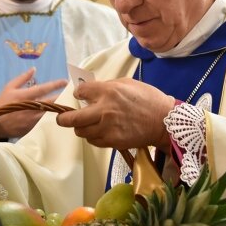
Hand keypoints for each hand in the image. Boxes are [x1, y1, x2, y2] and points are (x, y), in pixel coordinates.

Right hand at [0, 67, 66, 138]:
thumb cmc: (4, 104)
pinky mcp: (34, 127)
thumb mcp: (9, 87)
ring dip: (60, 107)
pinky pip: (47, 121)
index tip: (65, 81)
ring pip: (51, 112)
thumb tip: (34, 69)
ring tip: (69, 103)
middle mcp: (30, 107)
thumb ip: (22, 78)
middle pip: (51, 101)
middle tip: (72, 93)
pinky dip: (54, 116)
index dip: (55, 84)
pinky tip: (61, 113)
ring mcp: (33, 119)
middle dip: (63, 96)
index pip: (43, 89)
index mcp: (24, 96)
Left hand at [55, 78, 174, 151]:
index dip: (78, 94)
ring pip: (81, 132)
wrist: (164, 121)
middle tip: (62, 119)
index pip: (80, 93)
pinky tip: (100, 131)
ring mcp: (107, 128)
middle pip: (72, 118)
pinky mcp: (112, 141)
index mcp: (108, 91)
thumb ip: (106, 86)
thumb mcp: (127, 83)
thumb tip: (90, 91)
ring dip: (81, 128)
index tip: (80, 96)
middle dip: (64, 119)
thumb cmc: (148, 99)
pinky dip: (93, 136)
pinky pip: (93, 141)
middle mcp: (104, 110)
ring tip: (87, 124)